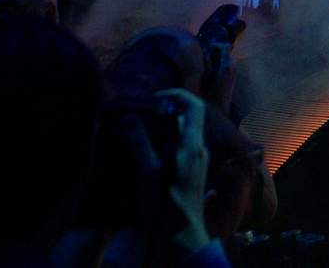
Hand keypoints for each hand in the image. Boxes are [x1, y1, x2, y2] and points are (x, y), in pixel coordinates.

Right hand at [154, 88, 212, 256]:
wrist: (180, 234)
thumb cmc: (165, 203)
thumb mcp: (147, 171)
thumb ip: (139, 141)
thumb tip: (128, 117)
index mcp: (192, 145)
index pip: (194, 106)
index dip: (176, 95)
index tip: (155, 96)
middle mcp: (199, 149)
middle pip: (189, 117)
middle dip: (167, 109)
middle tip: (144, 112)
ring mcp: (197, 161)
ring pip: (185, 132)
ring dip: (165, 126)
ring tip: (142, 129)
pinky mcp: (191, 172)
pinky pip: (182, 146)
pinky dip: (167, 139)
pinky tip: (149, 149)